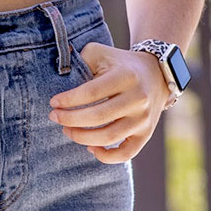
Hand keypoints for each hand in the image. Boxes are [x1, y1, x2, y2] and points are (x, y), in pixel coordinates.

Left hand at [49, 42, 170, 163]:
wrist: (156, 73)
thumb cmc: (120, 64)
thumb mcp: (101, 53)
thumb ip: (81, 61)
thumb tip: (60, 77)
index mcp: (125, 76)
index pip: (91, 93)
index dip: (68, 100)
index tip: (53, 103)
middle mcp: (137, 99)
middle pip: (98, 117)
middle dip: (70, 119)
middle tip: (54, 117)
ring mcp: (143, 119)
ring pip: (108, 137)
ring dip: (82, 137)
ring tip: (67, 130)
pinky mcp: (146, 134)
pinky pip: (126, 153)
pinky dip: (106, 156)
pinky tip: (90, 147)